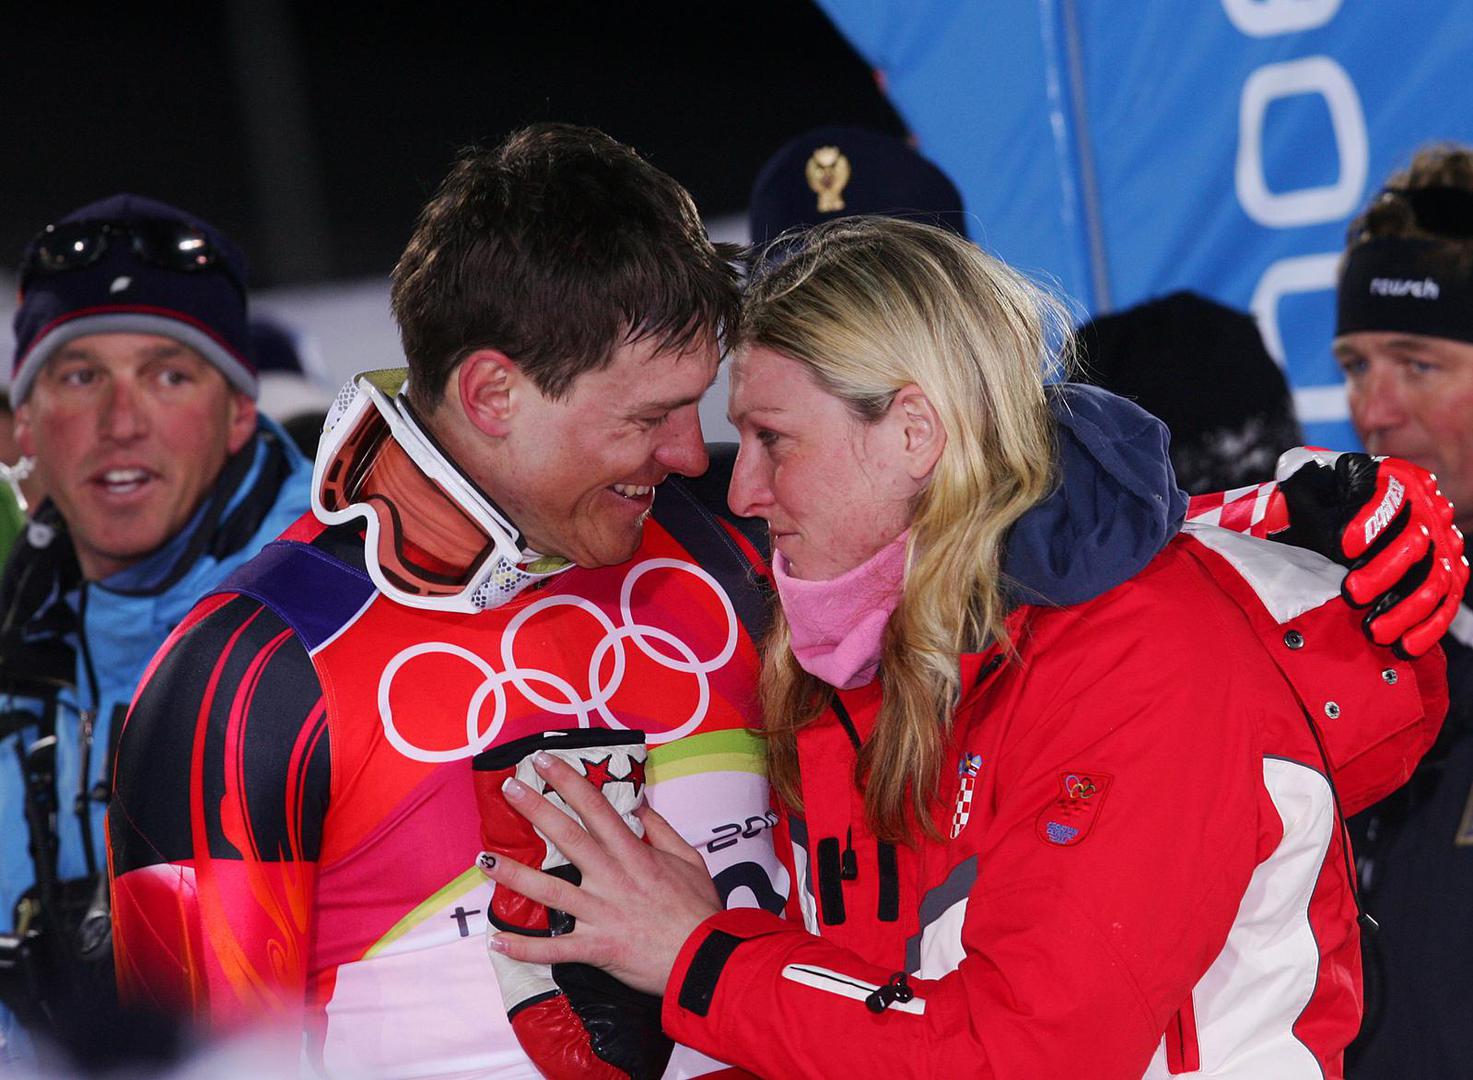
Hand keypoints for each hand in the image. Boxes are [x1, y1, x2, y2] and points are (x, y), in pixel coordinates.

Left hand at [479, 750, 721, 996]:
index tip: (544, 761)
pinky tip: (496, 940)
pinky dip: (524, 947)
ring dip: (515, 875)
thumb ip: (661, 830)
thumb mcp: (689, 859)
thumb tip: (638, 805)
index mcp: (634, 855)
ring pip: (549, 891)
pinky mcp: (595, 947)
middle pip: (568, 837)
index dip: (568, 781)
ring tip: (485, 860)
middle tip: (509, 788)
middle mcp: (612, 878)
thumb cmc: (700, 909)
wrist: (705, 960)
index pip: (596, 808)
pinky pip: (554, 949)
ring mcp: (600, 913)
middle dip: (536, 810)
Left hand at [1271, 448, 1468, 657]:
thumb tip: (1286, 493)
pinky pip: (1447, 604)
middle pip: (1415, 543)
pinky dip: (1428, 628)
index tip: (1344, 547)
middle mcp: (1427, 507)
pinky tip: (1403, 646)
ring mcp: (1442, 543)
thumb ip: (1300, 484)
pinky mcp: (1448, 574)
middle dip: (1383, 573)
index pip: (1391, 496)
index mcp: (1395, 478)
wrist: (1337, 517)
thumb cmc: (1320, 500)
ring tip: (1373, 630)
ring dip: (1404, 610)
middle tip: (1351, 594)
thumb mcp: (1308, 484)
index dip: (1371, 522)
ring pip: (1435, 580)